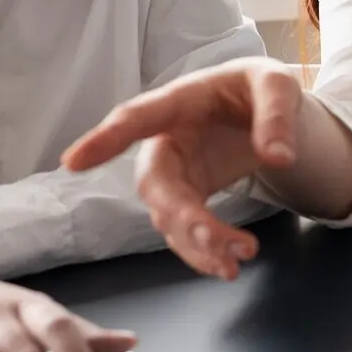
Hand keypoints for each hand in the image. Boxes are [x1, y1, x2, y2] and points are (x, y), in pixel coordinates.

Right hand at [61, 58, 302, 279]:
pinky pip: (184, 230)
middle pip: (156, 183)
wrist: (265, 110)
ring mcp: (175, 173)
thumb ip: (277, 116)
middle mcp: (167, 141)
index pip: (137, 117)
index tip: (72, 163)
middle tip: (214, 239)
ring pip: (168, 216)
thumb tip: (279, 158)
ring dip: (197, 244)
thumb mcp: (278, 85)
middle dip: (180, 215)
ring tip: (236, 262)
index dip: (105, 140)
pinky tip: (227, 267)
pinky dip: (203, 252)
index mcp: (180, 102)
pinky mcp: (188, 197)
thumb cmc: (259, 88)